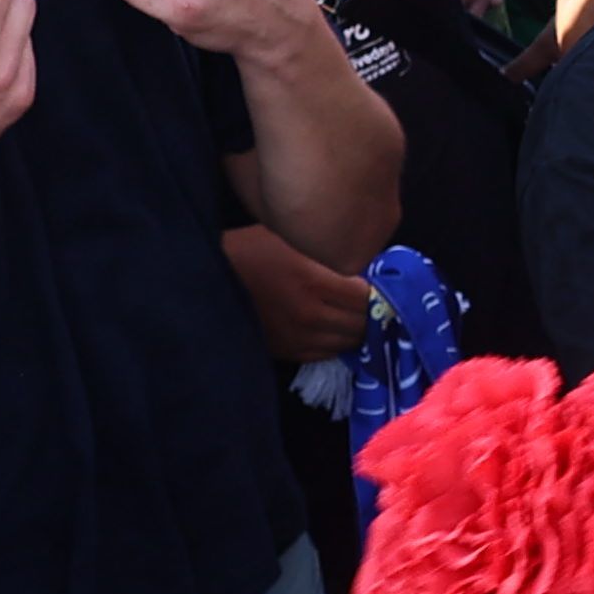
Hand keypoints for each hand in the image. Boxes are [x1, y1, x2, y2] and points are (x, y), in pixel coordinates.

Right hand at [218, 219, 378, 363]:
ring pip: (346, 343)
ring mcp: (297, 338)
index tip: (382, 286)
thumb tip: (365, 269)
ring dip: (357, 330)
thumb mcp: (295, 239)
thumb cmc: (253, 249)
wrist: (211, 277)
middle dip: (372, 314)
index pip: (367, 299)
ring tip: (356, 316)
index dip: (379, 293)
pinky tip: (335, 328)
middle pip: (361, 324)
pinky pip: (325, 354)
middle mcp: (310, 316)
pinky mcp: (285, 351)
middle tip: (374, 303)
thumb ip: (330, 255)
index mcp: (315, 283)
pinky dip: (336, 342)